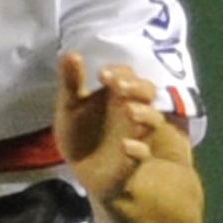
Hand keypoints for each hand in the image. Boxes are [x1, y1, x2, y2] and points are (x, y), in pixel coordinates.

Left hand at [55, 54, 164, 201]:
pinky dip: (136, 149)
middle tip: (119, 87)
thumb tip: (71, 54)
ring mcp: (136, 134)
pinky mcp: (133, 159)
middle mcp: (131, 110)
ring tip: (128, 111)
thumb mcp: (70, 107)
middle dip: (137, 87)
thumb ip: (71, 82)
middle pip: (148, 92)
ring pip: (153, 120)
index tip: (103, 76)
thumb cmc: (80, 134)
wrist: (82, 169)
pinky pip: (142, 154)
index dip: (119, 73)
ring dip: (144, 113)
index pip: (127, 75)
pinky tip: (124, 145)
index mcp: (116, 95)